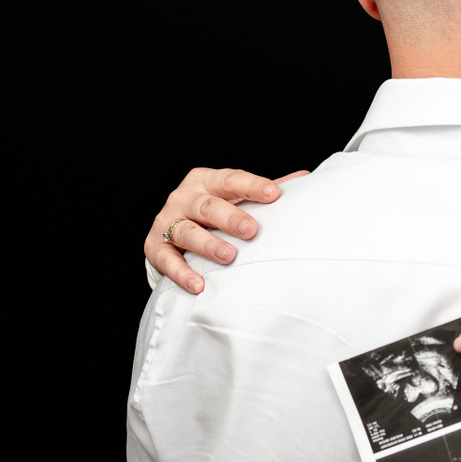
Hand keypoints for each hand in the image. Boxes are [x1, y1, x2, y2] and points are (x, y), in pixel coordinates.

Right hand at [146, 167, 308, 292]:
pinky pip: (166, 260)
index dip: (252, 186)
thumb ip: (264, 192)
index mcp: (206, 181)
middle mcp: (184, 197)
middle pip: (208, 206)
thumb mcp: (235, 199)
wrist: (172, 234)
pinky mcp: (155, 246)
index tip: (274, 194)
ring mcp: (167, 221)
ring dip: (208, 244)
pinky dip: (182, 272)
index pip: (230, 180)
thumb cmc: (213, 214)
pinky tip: (199, 285)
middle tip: (252, 230)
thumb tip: (305, 177)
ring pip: (186, 231)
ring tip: (229, 256)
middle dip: (230, 218)